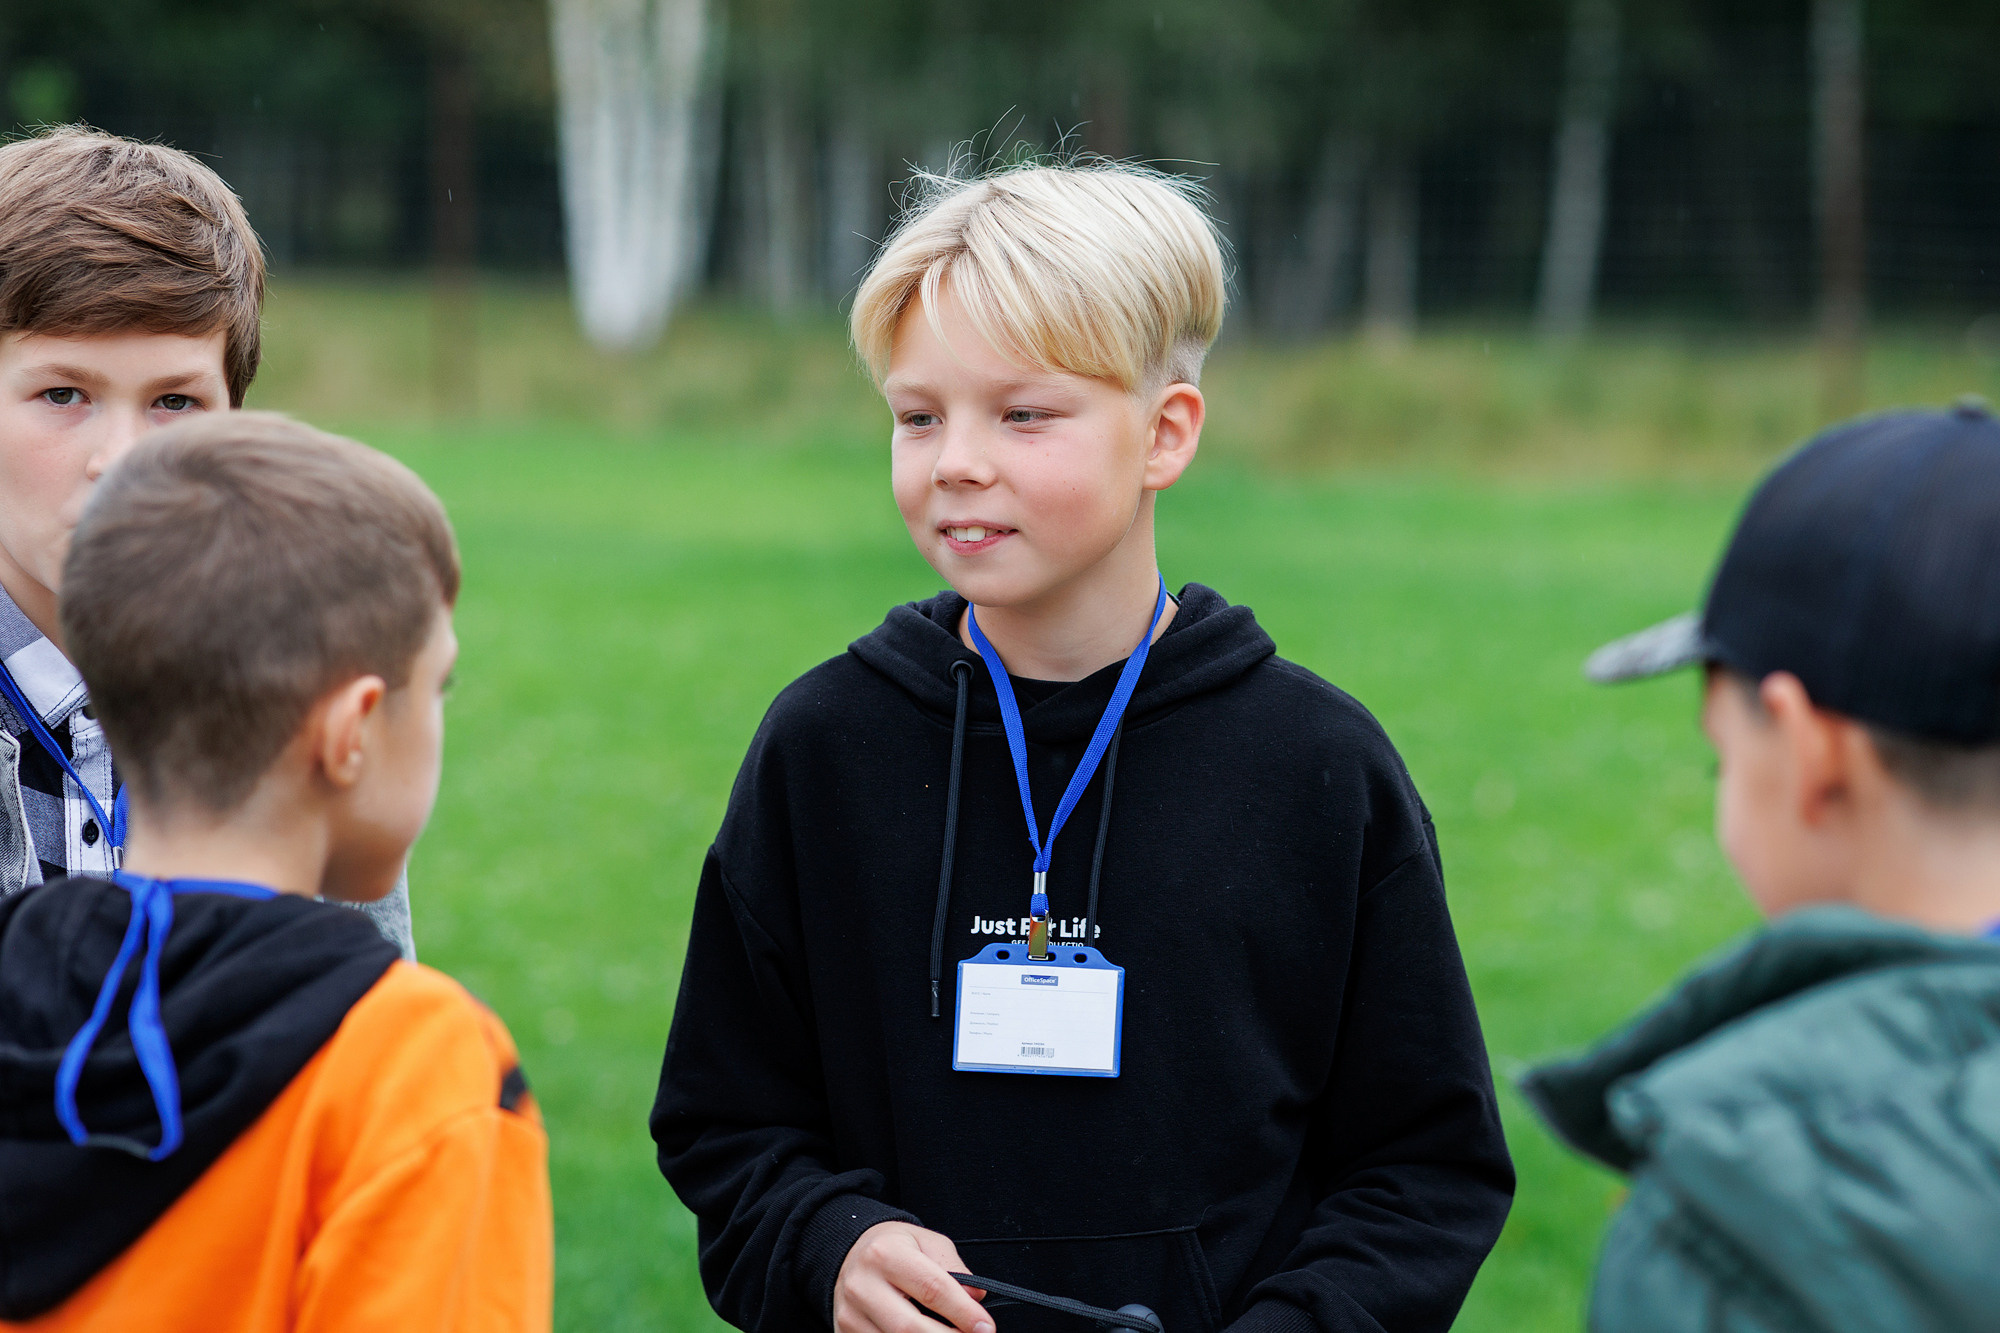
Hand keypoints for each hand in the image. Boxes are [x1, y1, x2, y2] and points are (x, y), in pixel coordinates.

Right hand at [834, 1221, 991, 1332]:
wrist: (851, 1252)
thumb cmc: (894, 1247)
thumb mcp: (926, 1242)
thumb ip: (953, 1268)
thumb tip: (976, 1298)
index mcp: (886, 1254)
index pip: (932, 1289)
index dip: (963, 1312)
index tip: (985, 1327)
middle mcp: (862, 1285)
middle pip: (911, 1327)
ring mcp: (850, 1314)